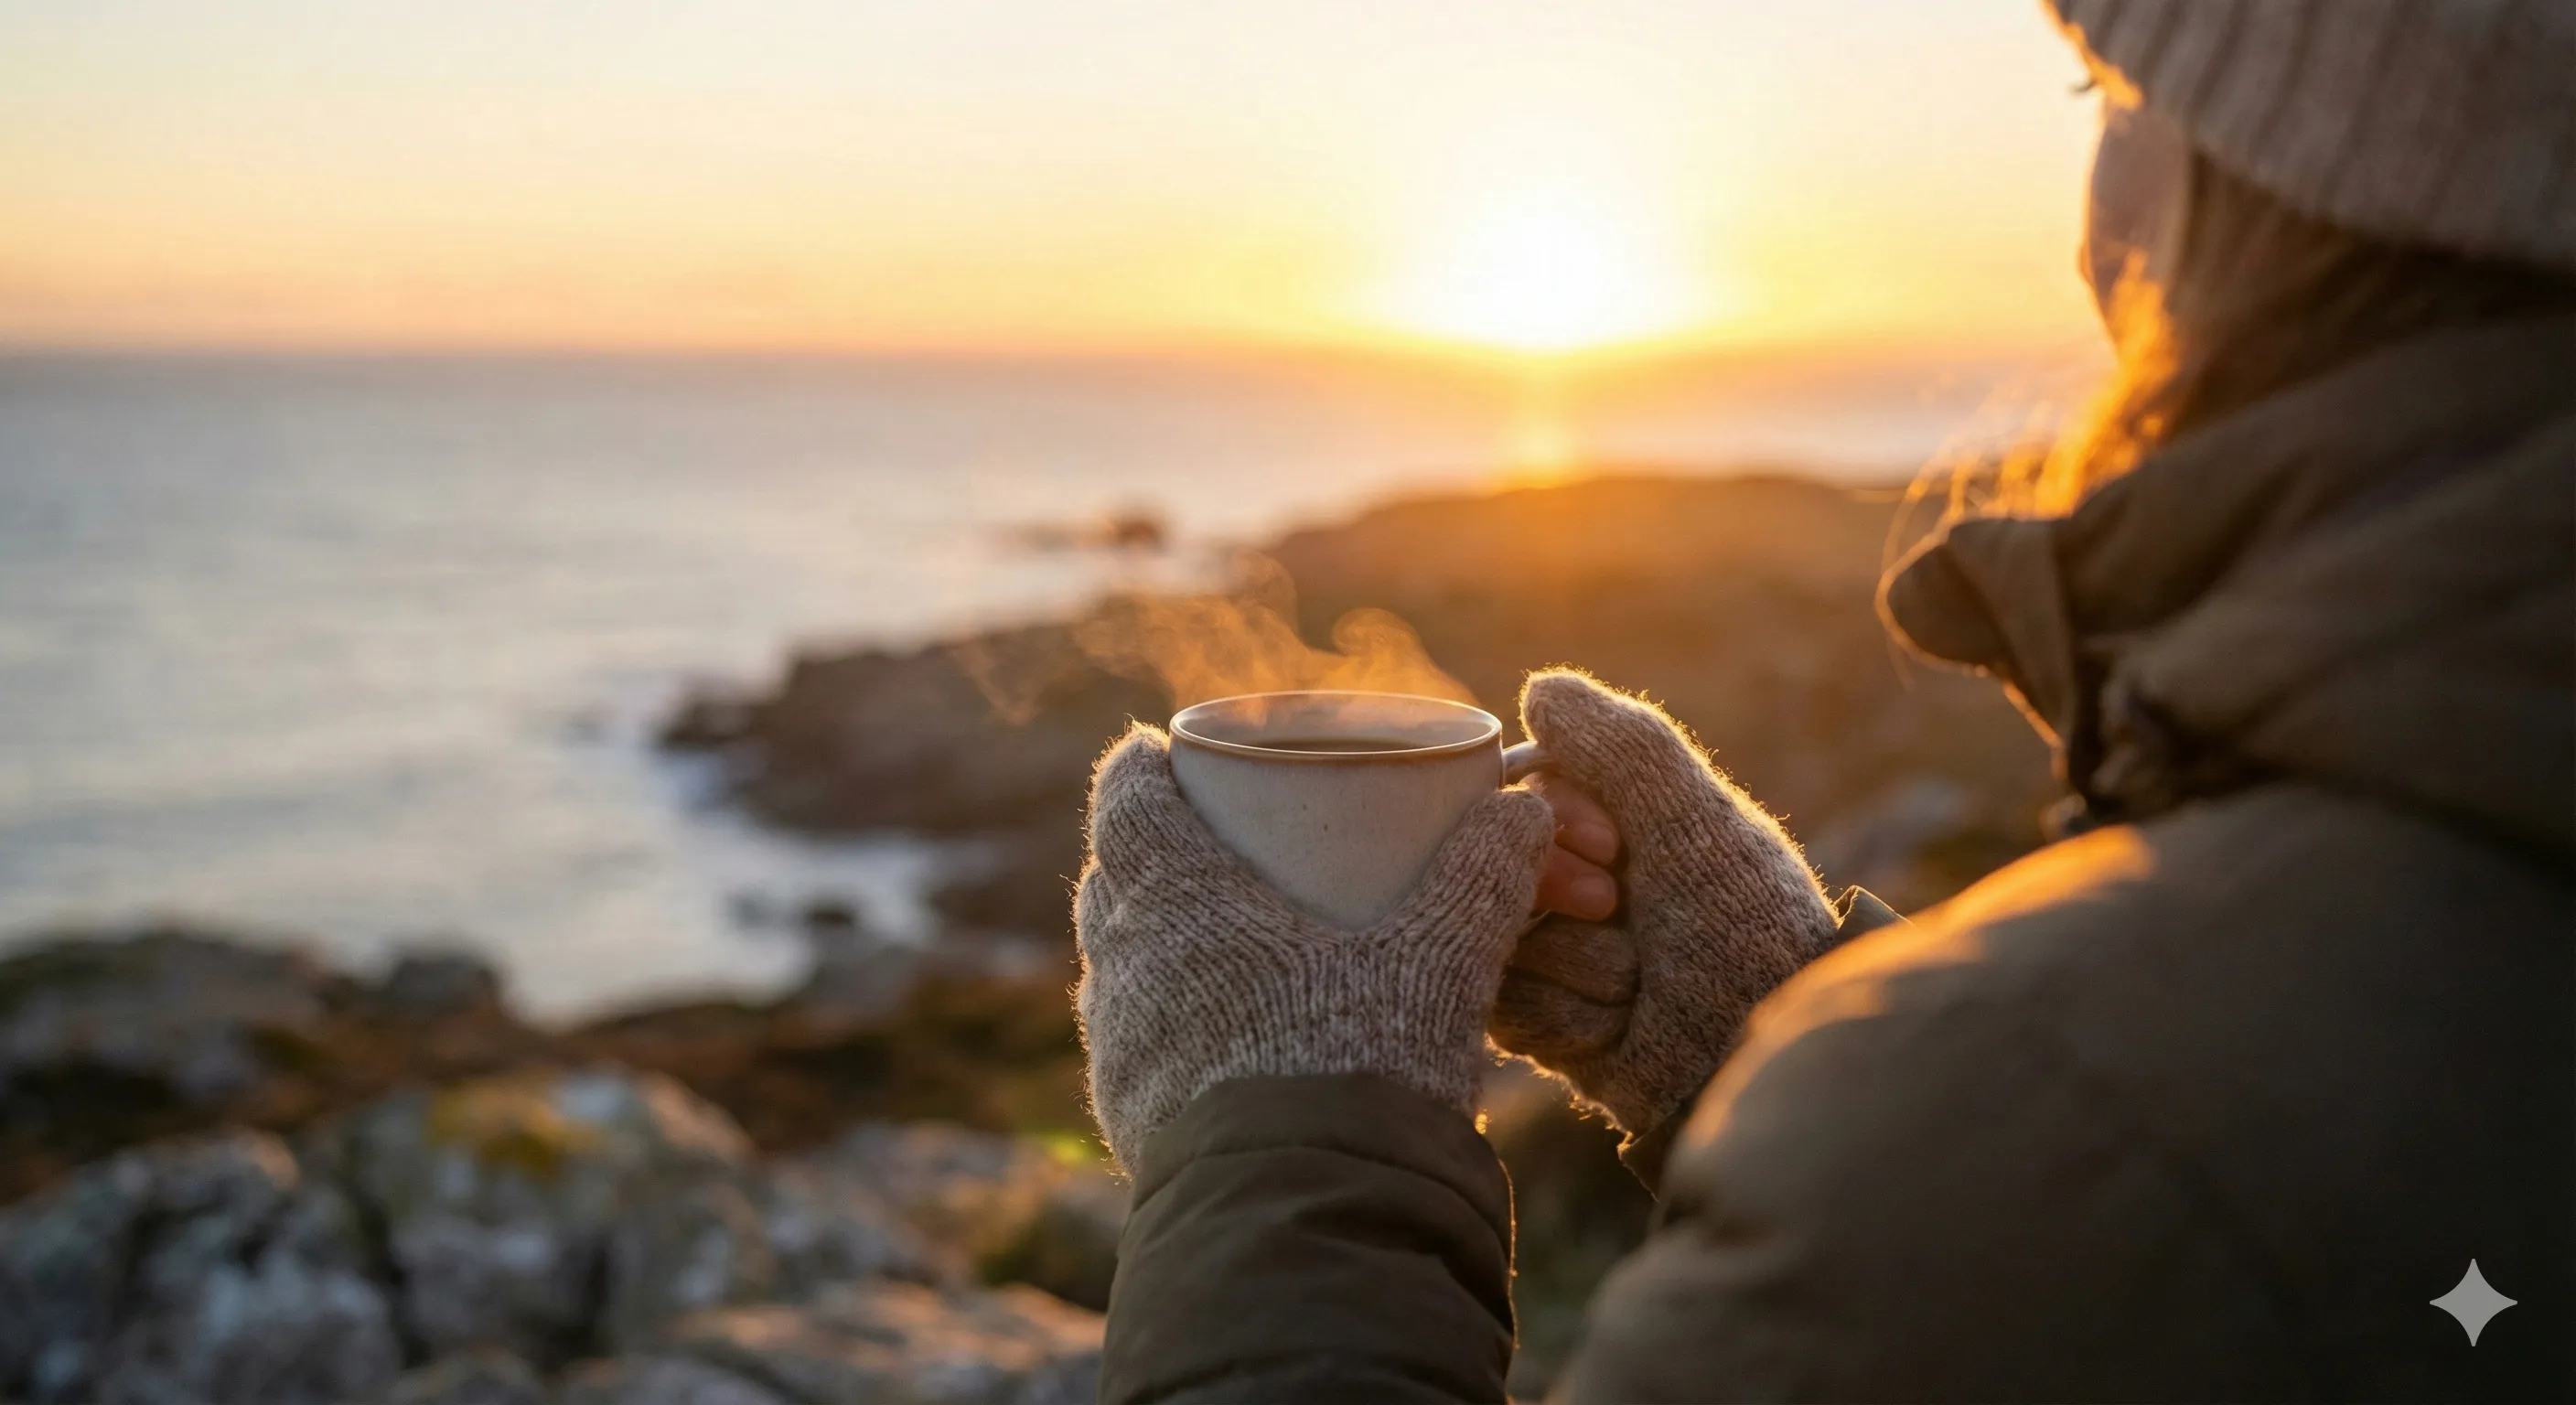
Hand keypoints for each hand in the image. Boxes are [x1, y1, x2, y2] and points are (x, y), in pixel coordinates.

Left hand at [1074, 725, 1554, 1172]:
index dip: (1143, 768)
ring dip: (1159, 940)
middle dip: (1155, 851)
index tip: (1165, 752)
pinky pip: (1136, 1042)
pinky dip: (1171, 1020)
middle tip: (1213, 843)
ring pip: (1119, 963)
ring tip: (1224, 939)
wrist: (1304, 1216)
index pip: (1127, 799)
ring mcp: (1118, 1045)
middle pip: (1115, 878)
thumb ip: (1481, 878)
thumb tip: (1527, 808)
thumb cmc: (1358, 1067)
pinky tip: (1224, 1037)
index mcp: (1177, 898)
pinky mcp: (1126, 1115)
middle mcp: (1123, 962)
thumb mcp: (1435, 960)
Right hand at [1490, 671, 1836, 1135]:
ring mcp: (1557, 953)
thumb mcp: (1698, 825)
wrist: (1761, 1064)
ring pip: (1490, 933)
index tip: (1616, 848)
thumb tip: (1540, 688)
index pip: (1524, 787)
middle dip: (1560, 895)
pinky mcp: (1543, 1025)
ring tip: (1638, 989)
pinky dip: (1563, 1019)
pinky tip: (1616, 1034)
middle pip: (1494, 860)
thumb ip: (1625, 747)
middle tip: (1624, 916)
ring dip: (1573, 965)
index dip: (1555, 817)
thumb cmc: (1749, 936)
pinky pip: (1500, 1004)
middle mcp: (1581, 880)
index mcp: (1622, 822)